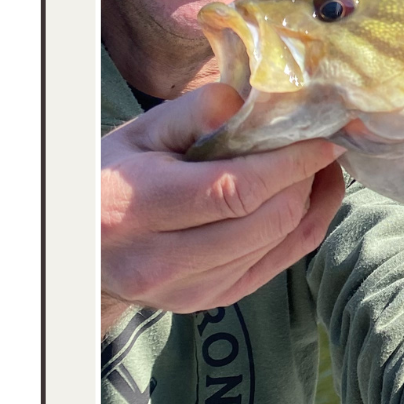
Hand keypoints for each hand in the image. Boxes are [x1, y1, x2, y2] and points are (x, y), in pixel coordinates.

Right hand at [100, 83, 344, 337]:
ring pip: (281, 243)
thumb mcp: (141, 133)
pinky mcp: (215, 300)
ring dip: (310, 200)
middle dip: (306, 178)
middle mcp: (166, 261)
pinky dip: (305, 225)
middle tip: (318, 145)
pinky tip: (312, 195)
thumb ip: (196, 111)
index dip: (291, 163)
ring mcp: (193, 289)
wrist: (82, 247)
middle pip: (268, 220)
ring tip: (315, 165)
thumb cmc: (114, 178)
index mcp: (143, 209)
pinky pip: (281, 262)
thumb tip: (252, 102)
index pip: (237, 190)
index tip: (322, 136)